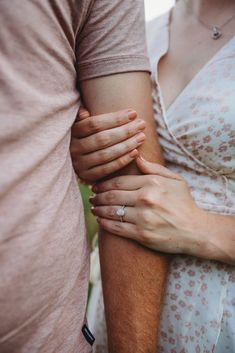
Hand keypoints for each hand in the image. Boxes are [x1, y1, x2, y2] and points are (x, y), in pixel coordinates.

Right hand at [70, 107, 145, 182]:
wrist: (76, 158)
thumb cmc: (85, 134)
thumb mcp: (80, 122)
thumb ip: (82, 115)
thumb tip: (85, 113)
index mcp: (72, 132)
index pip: (95, 124)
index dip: (115, 118)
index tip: (133, 113)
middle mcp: (74, 149)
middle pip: (102, 139)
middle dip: (125, 131)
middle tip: (141, 124)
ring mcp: (80, 164)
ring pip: (106, 154)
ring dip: (126, 145)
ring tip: (141, 137)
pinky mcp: (87, 176)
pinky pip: (107, 169)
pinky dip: (122, 161)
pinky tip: (135, 152)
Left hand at [90, 157, 208, 256]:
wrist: (195, 231)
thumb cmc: (184, 203)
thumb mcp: (175, 180)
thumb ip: (154, 168)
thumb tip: (135, 157)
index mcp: (152, 183)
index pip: (119, 181)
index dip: (104, 184)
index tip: (96, 186)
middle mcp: (145, 199)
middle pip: (111, 195)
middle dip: (97, 196)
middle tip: (91, 197)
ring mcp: (143, 217)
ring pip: (111, 211)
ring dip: (98, 209)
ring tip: (93, 208)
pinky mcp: (141, 234)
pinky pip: (116, 227)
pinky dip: (105, 223)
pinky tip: (100, 220)